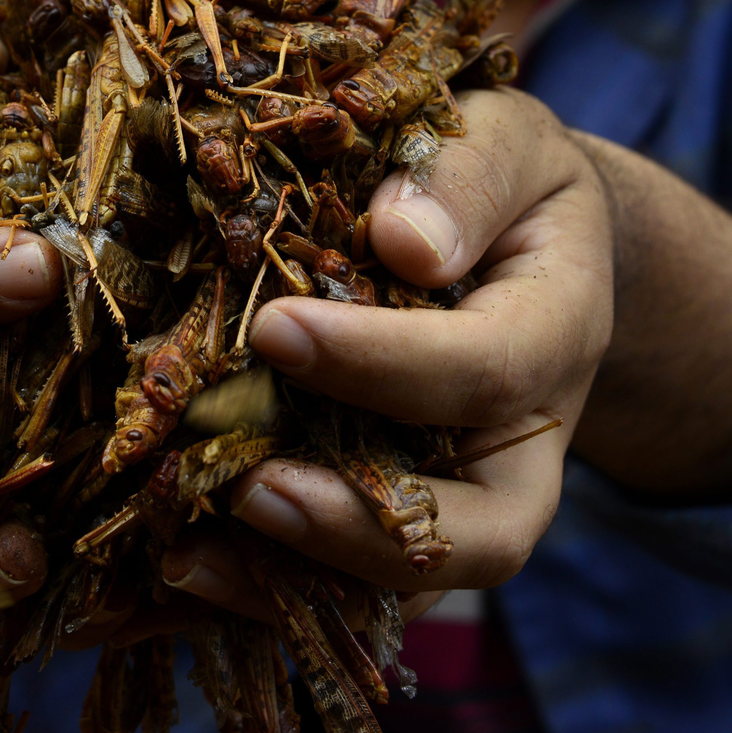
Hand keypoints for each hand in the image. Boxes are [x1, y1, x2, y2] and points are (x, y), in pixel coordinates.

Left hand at [160, 89, 614, 615]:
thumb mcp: (507, 143)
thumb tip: (403, 240)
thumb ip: (468, 177)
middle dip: (359, 528)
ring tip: (185, 555)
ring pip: (403, 581)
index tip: (276, 329)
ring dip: (294, 581)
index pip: (484, 371)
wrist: (521, 249)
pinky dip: (260, 589)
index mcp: (557, 336)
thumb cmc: (501, 186)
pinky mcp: (401, 520)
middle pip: (479, 535)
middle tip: (251, 490)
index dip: (383, 362)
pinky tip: (174, 568)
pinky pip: (342, 583)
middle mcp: (522, 444)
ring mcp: (466, 498)